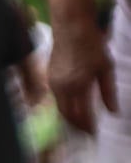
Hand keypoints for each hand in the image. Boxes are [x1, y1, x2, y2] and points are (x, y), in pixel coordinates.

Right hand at [49, 16, 117, 133]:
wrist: (70, 27)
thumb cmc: (92, 45)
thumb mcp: (106, 68)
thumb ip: (108, 92)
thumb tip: (113, 112)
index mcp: (79, 86)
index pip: (83, 114)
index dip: (89, 127)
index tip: (95, 135)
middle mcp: (63, 87)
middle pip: (68, 115)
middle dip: (77, 127)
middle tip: (87, 135)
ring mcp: (53, 82)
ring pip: (60, 108)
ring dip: (70, 118)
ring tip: (80, 125)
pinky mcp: (49, 76)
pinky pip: (56, 98)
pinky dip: (64, 107)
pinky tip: (72, 108)